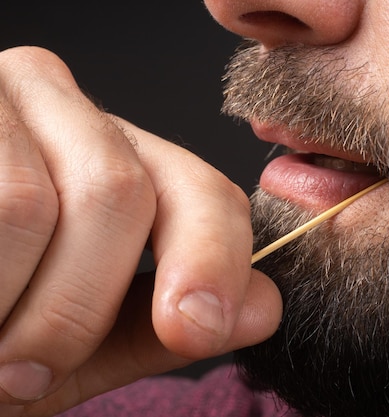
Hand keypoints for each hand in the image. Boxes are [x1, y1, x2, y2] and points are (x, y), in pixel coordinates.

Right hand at [0, 47, 281, 416]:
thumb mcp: (77, 334)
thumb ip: (160, 323)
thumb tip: (264, 307)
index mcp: (118, 156)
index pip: (203, 190)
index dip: (212, 260)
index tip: (196, 328)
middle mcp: (67, 107)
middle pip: (121, 192)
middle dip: (77, 307)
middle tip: (24, 373)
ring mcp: (1, 93)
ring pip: (37, 204)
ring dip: (14, 308)